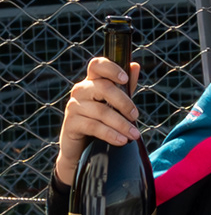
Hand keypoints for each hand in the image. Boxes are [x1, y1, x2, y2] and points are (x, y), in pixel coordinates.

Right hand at [56, 51, 140, 184]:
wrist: (81, 149)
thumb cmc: (100, 121)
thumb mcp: (114, 103)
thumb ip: (125, 86)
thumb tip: (135, 66)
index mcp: (92, 81)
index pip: (97, 65)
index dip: (111, 69)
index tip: (124, 79)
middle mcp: (80, 90)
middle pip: (104, 88)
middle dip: (124, 103)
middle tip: (136, 116)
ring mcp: (74, 106)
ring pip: (101, 111)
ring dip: (121, 124)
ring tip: (134, 135)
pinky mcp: (70, 123)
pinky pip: (94, 126)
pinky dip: (111, 134)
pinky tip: (121, 140)